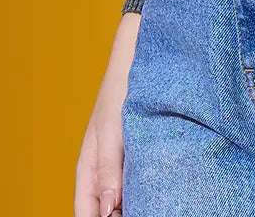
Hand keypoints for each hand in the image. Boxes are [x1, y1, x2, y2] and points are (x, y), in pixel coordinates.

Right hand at [74, 12, 140, 216]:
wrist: (138, 53)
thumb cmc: (120, 88)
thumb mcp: (111, 128)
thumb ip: (107, 168)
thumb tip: (106, 209)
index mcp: (88, 167)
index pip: (86, 211)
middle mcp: (104, 167)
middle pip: (107, 207)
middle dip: (120, 214)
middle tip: (148, 212)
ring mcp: (123, 159)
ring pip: (127, 194)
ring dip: (137, 201)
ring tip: (159, 204)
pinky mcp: (143, 148)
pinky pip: (143, 176)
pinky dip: (151, 185)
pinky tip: (167, 188)